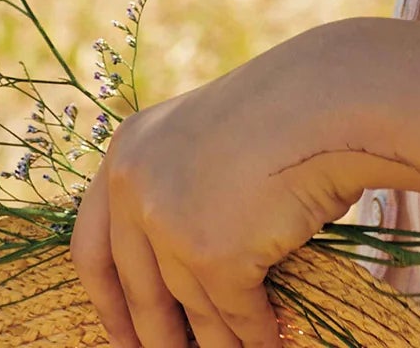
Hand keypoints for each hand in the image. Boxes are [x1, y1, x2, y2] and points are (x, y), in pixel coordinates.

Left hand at [70, 26, 419, 347]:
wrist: (328, 97)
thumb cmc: (280, 112)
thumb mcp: (203, 139)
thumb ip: (174, 188)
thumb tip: (171, 273)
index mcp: (126, 151)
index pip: (91, 248)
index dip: (108, 301)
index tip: (123, 339)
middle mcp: (134, 187)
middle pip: (138, 292)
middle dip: (160, 337)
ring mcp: (169, 223)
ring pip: (194, 312)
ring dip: (218, 344)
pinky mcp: (214, 256)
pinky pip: (237, 316)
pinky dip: (258, 335)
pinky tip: (273, 342)